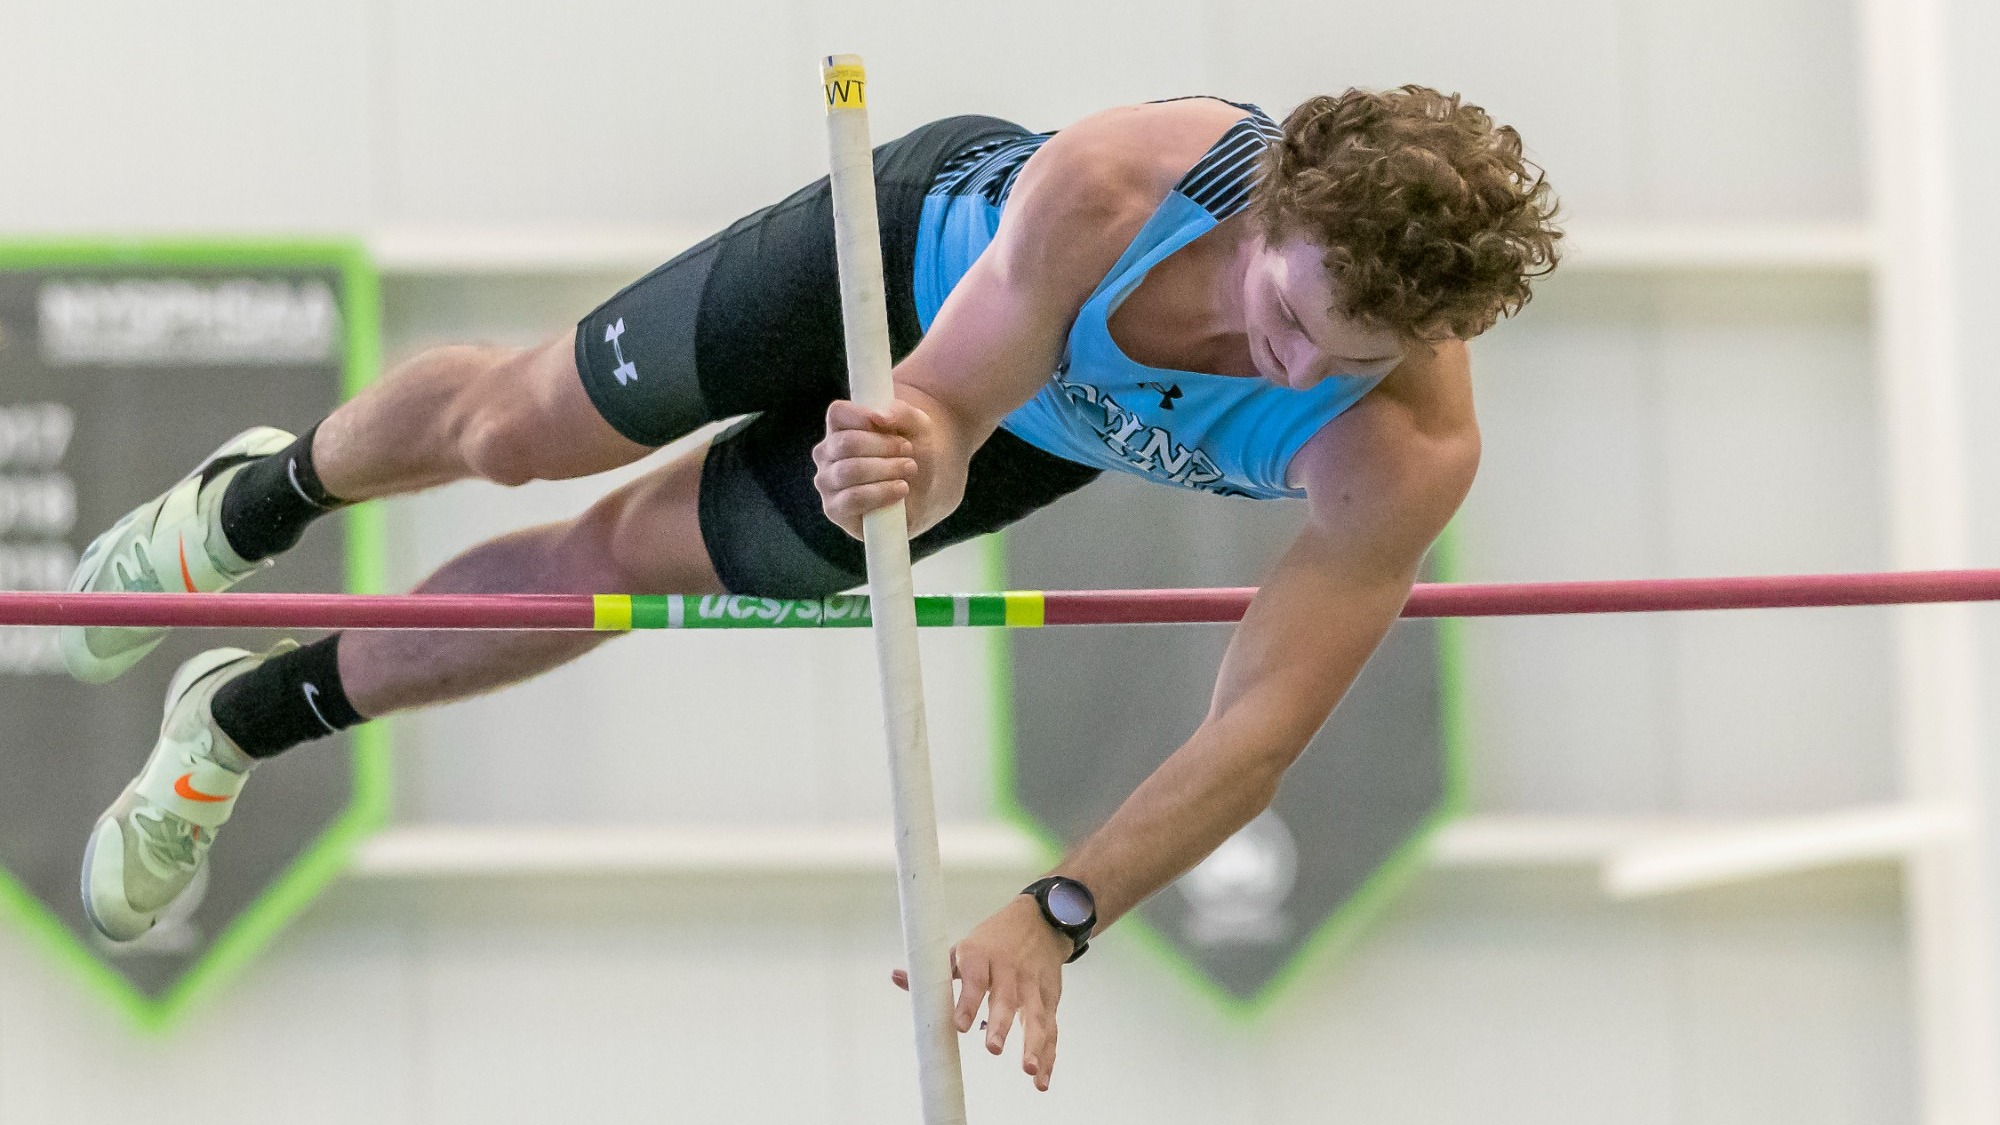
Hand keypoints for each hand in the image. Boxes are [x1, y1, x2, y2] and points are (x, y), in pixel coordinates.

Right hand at [813, 398, 951, 539]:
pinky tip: (901, 489)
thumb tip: (878, 416)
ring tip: (909, 469)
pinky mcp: (834, 509)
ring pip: (849, 471)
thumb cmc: (913, 453)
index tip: (886, 424)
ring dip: (886, 469)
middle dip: (884, 447)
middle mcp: (827, 453)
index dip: (862, 416)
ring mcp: (828, 482)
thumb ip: (901, 412)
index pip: (838, 413)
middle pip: (847, 443)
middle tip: (909, 450)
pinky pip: (851, 499)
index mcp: (840, 427)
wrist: (926, 490)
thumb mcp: (918, 425)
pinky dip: (880, 493)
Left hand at [890, 895, 1071, 1091]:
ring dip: (1034, 1044)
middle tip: (992, 1049)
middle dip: (1001, 1024)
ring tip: (1028, 1070)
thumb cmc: (994, 940)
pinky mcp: (1050, 998)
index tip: (960, 1026)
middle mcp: (1010, 970)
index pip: (975, 979)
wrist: (1040, 922)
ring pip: (1036, 1016)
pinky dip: (1048, 1055)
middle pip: (1007, 998)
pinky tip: (1040, 1079)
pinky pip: (1050, 1029)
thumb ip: (933, 970)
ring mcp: (1033, 985)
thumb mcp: (963, 948)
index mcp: (983, 956)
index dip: (968, 1002)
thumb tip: (897, 977)